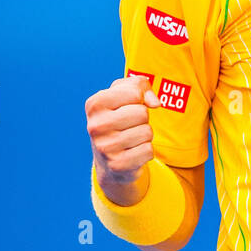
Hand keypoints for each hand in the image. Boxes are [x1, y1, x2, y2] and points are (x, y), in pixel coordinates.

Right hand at [85, 75, 160, 196]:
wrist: (109, 157)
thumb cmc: (119, 118)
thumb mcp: (125, 94)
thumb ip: (141, 85)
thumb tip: (155, 103)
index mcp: (95, 104)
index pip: (134, 93)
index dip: (139, 99)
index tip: (129, 106)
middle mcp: (96, 126)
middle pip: (142, 113)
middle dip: (143, 118)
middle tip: (131, 125)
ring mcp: (105, 147)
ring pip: (147, 132)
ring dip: (145, 135)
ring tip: (131, 138)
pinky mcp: (117, 165)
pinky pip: (149, 150)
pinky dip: (146, 151)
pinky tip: (133, 152)